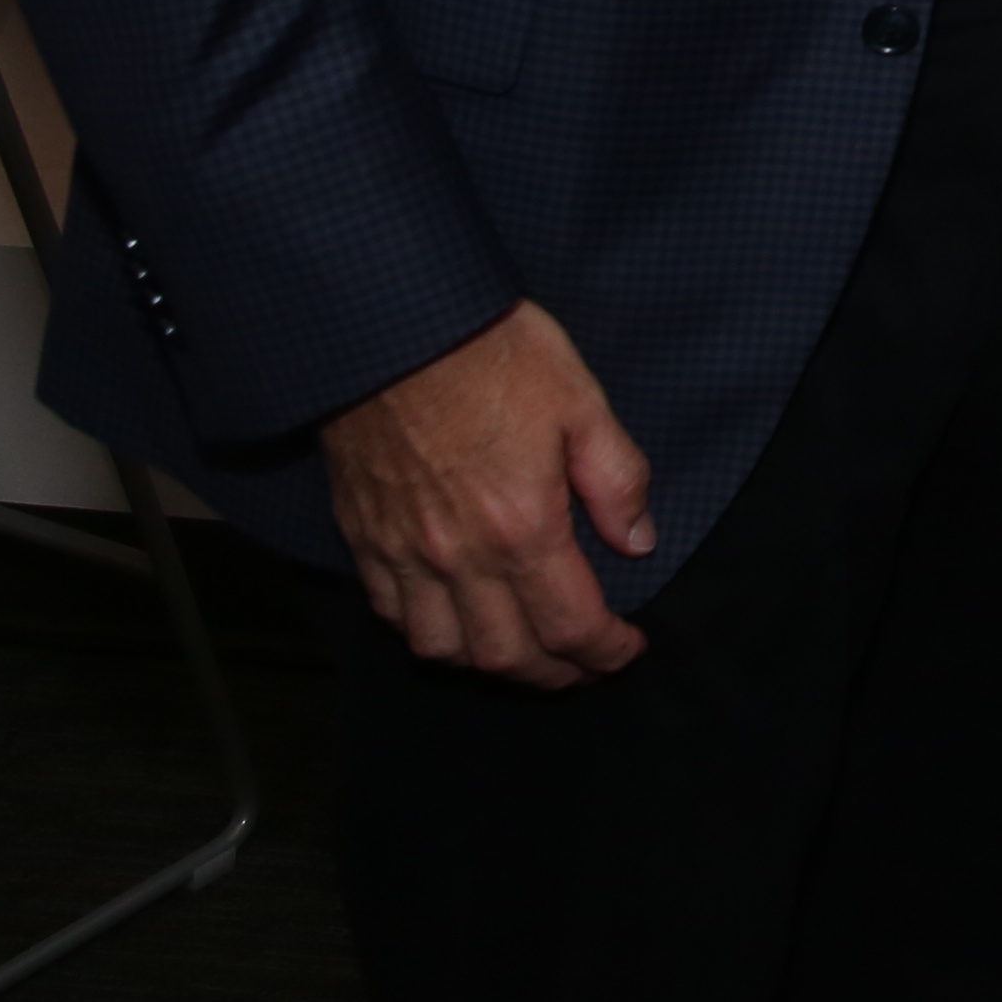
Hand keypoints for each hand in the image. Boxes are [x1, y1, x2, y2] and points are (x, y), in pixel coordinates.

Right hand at [318, 301, 656, 686]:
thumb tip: (638, 541)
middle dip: (554, 675)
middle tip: (584, 667)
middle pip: (505, 656)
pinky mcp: (364, 536)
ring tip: (523, 652)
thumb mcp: (581, 402)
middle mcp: (458, 555)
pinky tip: (452, 620)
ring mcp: (403, 551)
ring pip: (441, 649)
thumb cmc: (492, 353)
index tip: (628, 650)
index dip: (605, 653)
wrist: (394, 325)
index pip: (570, 626)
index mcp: (521, 527)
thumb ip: (615, 480)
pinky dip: (426, 632)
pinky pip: (389, 612)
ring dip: (487, 665)